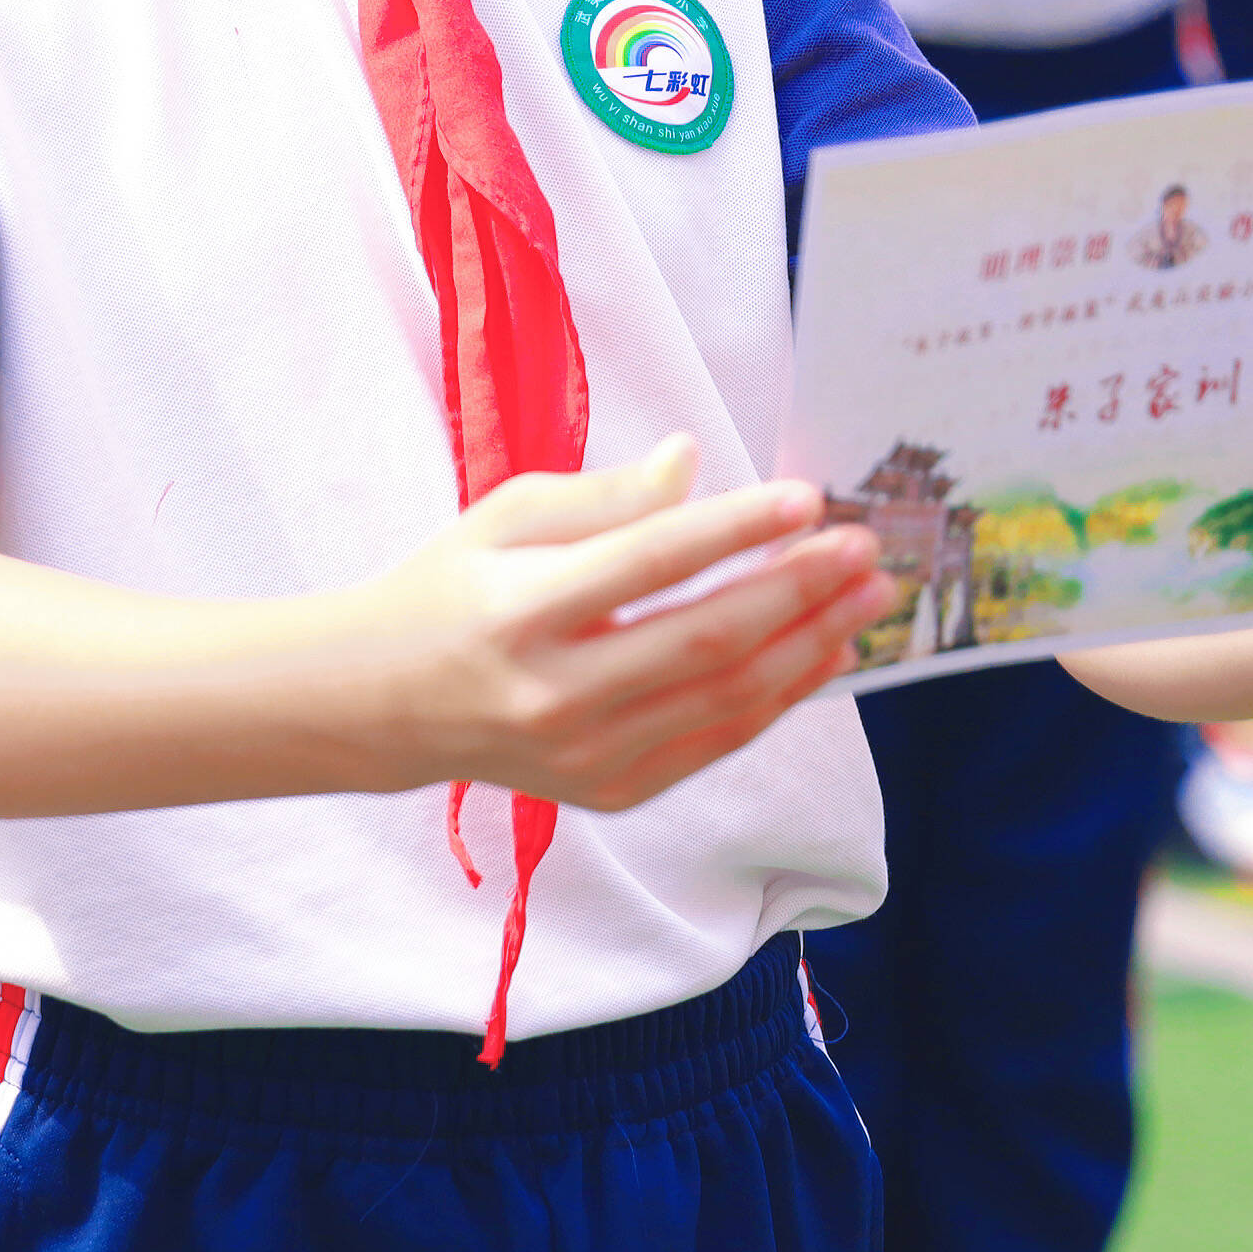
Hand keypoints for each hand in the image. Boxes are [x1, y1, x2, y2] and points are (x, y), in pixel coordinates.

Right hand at [361, 433, 892, 811]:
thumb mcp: (504, 518)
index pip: (651, 563)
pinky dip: (778, 699)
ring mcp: (586, 755)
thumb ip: (605, 496)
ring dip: (811, 645)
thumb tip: (691, 461)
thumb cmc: (449, 591)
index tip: (808, 498)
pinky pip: (715, 743)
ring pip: (727, 700)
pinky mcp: (610, 790)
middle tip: (866, 547)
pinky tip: (821, 654)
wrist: (385, 705)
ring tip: (867, 598)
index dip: (737, 528)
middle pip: (708, 640)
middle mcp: (556, 694)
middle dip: (801, 589)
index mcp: (520, 611)